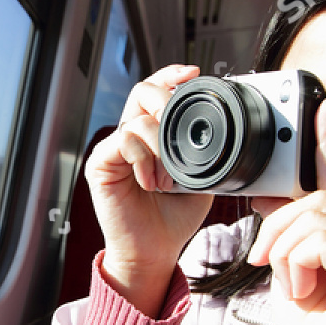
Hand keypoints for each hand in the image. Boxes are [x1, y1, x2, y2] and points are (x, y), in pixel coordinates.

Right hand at [85, 65, 213, 314]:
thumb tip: (225, 126)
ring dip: (160, 145)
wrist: (156, 250)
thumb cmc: (174, 217)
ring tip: (167, 177)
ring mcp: (112, 149)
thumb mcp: (201, 175)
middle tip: (180, 128)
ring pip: (136, 119)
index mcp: (151, 134)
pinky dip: (143, 159)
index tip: (193, 74)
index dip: (171, 75)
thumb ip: (205, 149)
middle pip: (142, 92)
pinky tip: (151, 182)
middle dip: (167, 102)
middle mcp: (130, 136)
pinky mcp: (100, 165)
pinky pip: (123, 141)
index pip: (156, 91)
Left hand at [247, 97, 325, 324]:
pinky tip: (304, 291)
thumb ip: (294, 231)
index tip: (324, 105)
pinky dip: (297, 263)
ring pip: (316, 218)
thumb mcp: (294, 269)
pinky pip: (321, 241)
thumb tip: (274, 192)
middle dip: (280, 230)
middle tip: (269, 263)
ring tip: (293, 285)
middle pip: (320, 200)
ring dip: (286, 251)